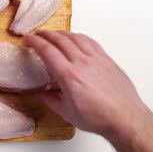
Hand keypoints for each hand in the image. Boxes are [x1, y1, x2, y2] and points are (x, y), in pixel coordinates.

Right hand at [25, 31, 150, 136]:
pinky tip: (74, 38)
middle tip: (36, 35)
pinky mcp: (107, 59)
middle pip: (60, 40)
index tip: (27, 39)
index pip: (47, 51)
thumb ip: (50, 100)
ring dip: (61, 33)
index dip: (35, 42)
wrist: (125, 117)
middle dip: (45, 34)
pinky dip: (78, 37)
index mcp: (69, 76)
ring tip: (53, 34)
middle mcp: (82, 63)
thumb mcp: (67, 113)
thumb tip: (38, 93)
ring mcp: (96, 59)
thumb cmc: (97, 118)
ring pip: (75, 37)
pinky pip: (90, 42)